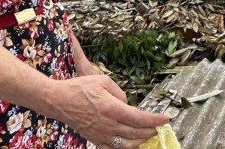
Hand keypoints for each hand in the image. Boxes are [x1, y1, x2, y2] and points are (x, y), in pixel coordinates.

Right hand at [50, 75, 168, 148]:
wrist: (59, 101)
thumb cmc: (80, 88)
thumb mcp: (103, 81)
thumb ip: (120, 93)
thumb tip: (128, 104)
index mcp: (111, 108)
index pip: (138, 118)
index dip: (155, 120)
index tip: (166, 118)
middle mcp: (107, 124)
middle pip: (135, 132)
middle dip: (150, 131)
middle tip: (159, 127)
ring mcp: (100, 134)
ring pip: (126, 144)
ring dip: (141, 141)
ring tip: (148, 136)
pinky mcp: (94, 139)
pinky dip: (125, 148)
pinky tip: (131, 145)